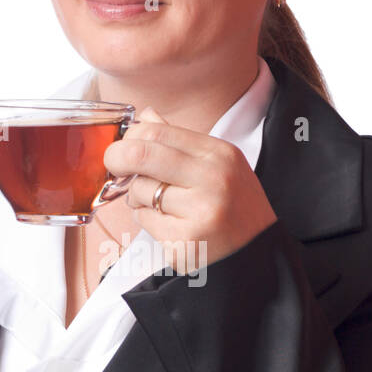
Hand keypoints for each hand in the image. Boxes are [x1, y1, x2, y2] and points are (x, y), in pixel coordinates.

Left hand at [102, 107, 277, 272]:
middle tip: (115, 167)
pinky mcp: (186, 241)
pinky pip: (145, 221)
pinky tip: (170, 225)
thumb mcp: (218, 166)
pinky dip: (148, 222)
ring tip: (161, 206)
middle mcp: (213, 178)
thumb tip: (145, 117)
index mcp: (219, 154)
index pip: (157, 132)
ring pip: (140, 191)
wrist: (256, 255)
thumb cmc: (234, 208)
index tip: (123, 148)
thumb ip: (180, 142)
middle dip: (117, 159)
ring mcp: (200, 211)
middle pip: (142, 154)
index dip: (129, 138)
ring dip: (138, 198)